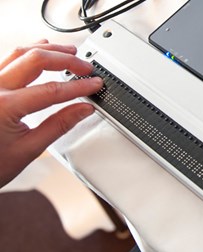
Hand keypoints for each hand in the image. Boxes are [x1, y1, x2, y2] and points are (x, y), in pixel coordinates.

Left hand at [0, 40, 102, 187]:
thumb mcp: (28, 150)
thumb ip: (59, 125)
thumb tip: (82, 110)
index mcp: (4, 106)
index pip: (51, 89)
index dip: (78, 86)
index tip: (94, 84)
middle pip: (35, 59)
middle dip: (65, 59)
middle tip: (85, 67)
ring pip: (18, 53)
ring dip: (46, 50)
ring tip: (68, 52)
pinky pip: (6, 60)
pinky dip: (27, 54)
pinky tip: (39, 53)